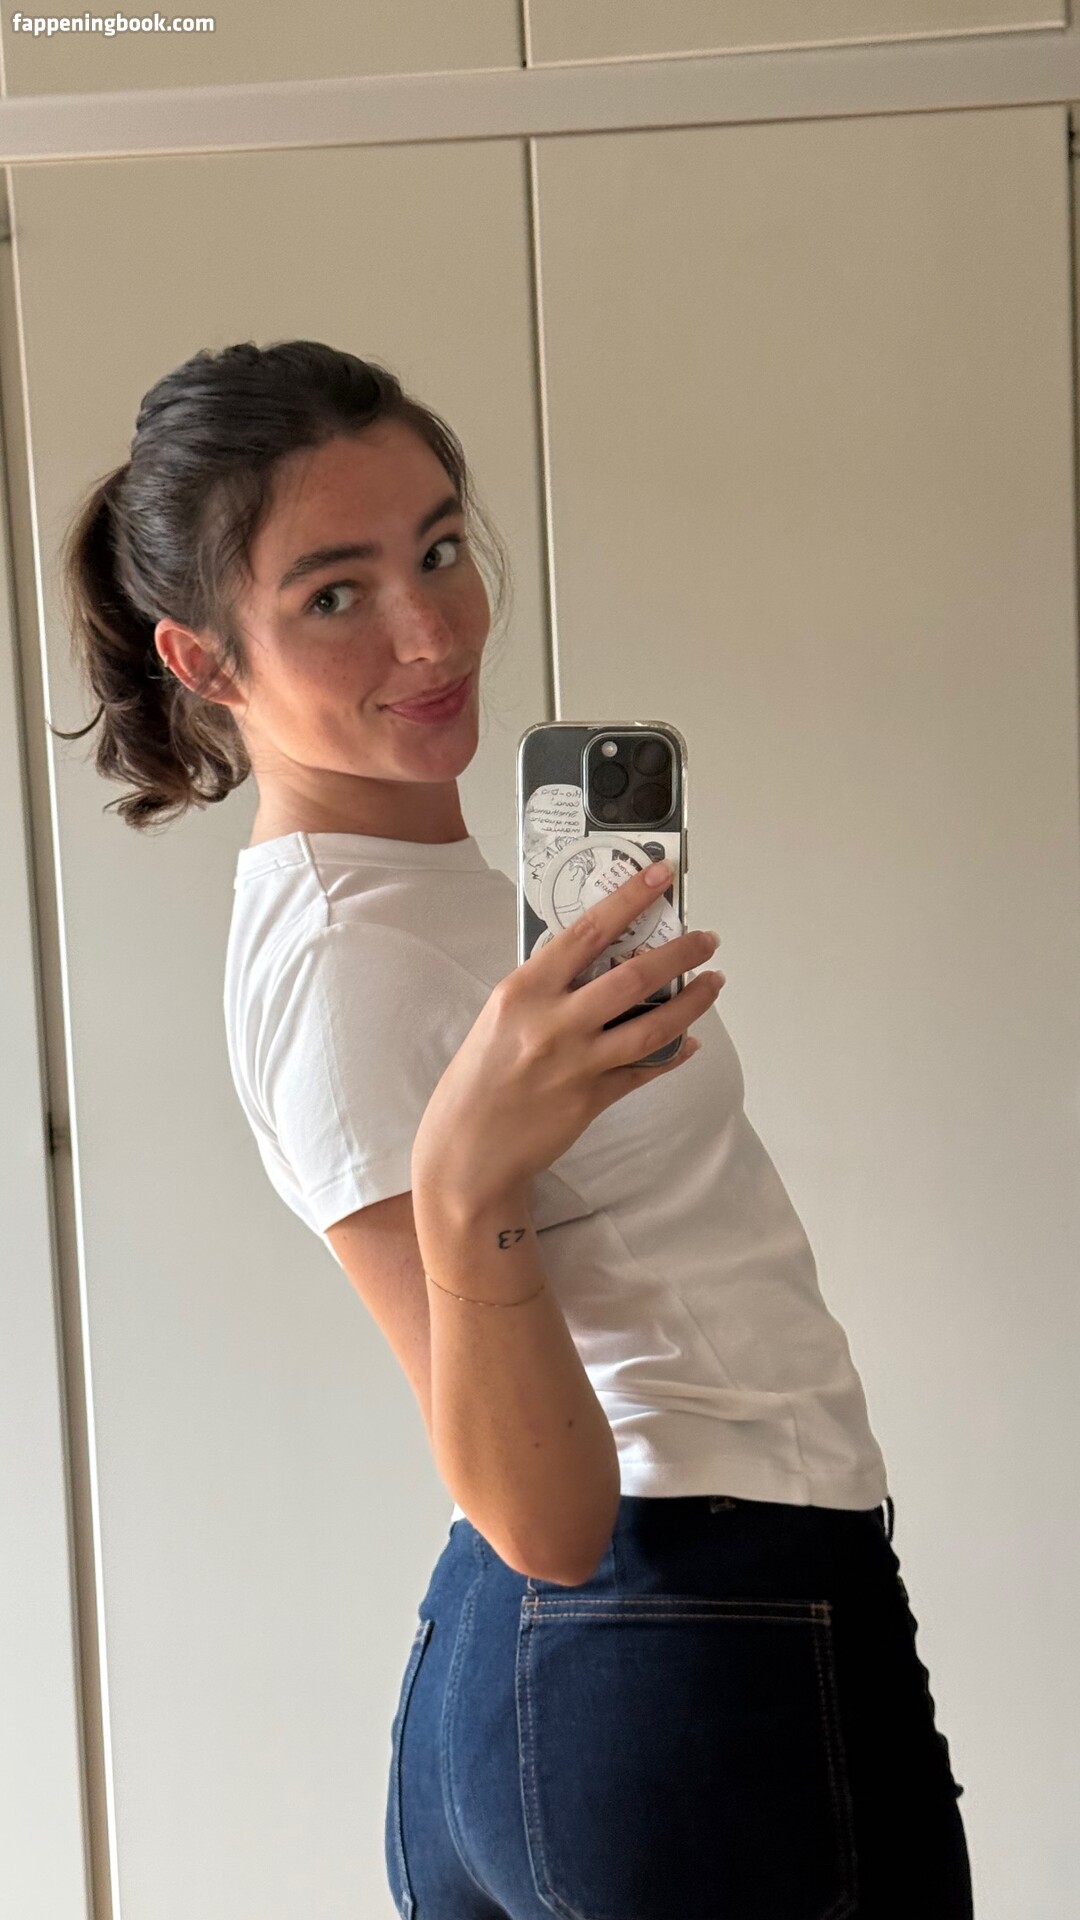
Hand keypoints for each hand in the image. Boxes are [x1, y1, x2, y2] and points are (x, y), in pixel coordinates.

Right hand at [410, 859, 723, 1213]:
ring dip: (693, 1001)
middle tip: (708, 939)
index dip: (630, 898)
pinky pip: (645, 1070)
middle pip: (633, 976)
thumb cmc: (480, 1075)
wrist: (467, 1149)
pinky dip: (673, 1054)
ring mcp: (577, 1064)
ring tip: (714, 983)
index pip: (588, 930)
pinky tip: (690, 1041)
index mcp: (524, 990)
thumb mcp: (503, 1015)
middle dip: (681, 951)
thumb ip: (547, 987)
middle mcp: (553, 1023)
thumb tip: (601, 957)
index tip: (663, 874)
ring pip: (653, 1025)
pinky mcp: (592, 1100)